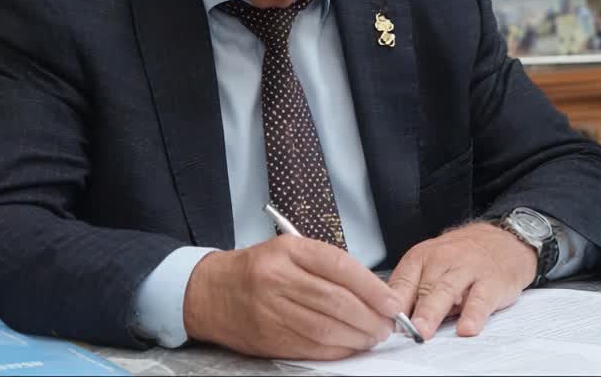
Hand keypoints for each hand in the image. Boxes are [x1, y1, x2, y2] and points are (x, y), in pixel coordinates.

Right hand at [183, 235, 400, 359]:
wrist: (209, 291)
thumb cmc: (255, 270)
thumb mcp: (288, 251)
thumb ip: (326, 267)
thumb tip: (371, 292)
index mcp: (287, 251)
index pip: (339, 266)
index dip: (372, 287)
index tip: (391, 301)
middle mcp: (278, 278)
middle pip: (336, 301)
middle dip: (370, 316)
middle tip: (386, 324)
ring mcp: (271, 310)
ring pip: (326, 327)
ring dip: (357, 336)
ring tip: (372, 336)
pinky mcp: (268, 336)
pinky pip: (311, 346)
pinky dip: (336, 349)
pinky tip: (349, 346)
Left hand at [388, 222, 535, 339]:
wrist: (501, 241)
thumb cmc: (461, 258)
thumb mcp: (432, 265)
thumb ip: (414, 291)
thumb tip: (393, 322)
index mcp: (421, 258)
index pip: (402, 282)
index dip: (392, 304)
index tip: (384, 323)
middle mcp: (442, 260)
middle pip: (423, 288)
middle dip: (412, 310)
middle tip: (404, 329)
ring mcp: (468, 269)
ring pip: (447, 291)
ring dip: (433, 312)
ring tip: (424, 332)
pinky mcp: (491, 281)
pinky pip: (480, 299)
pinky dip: (473, 314)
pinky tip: (467, 328)